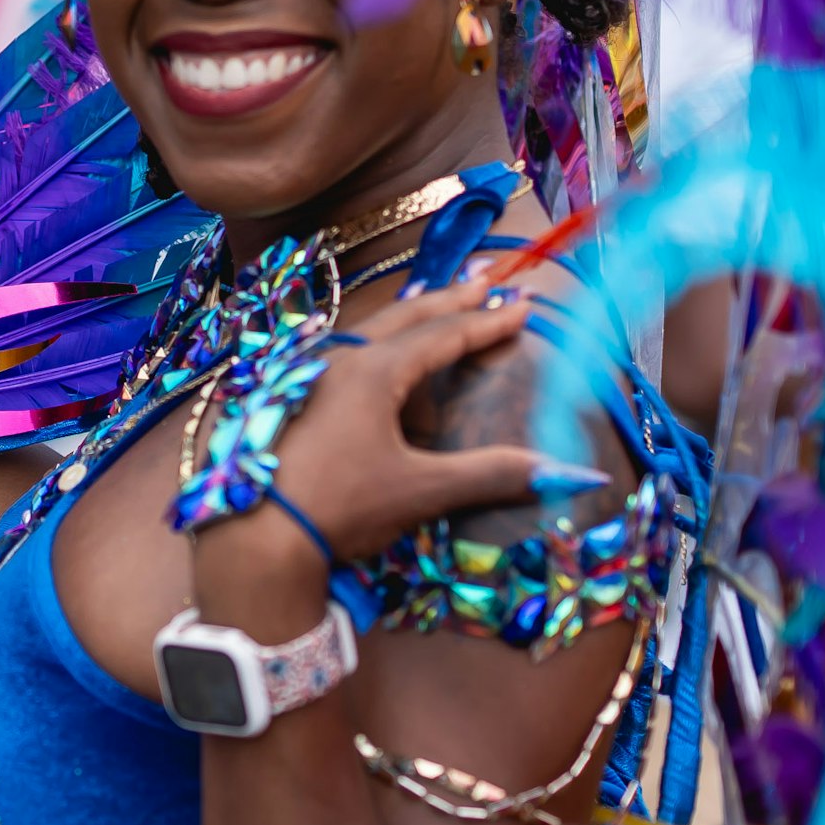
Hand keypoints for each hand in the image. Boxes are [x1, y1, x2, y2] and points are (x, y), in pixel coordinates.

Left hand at [254, 273, 589, 566]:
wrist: (251, 540)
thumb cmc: (338, 510)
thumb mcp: (421, 492)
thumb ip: (494, 476)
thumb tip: (573, 475)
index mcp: (372, 371)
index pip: (444, 336)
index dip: (487, 322)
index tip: (522, 306)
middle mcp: (334, 359)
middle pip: (401, 318)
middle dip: (446, 301)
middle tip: (482, 284)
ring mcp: (299, 375)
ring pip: (362, 333)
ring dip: (402, 319)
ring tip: (429, 306)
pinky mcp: (276, 398)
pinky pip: (334, 354)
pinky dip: (366, 345)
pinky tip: (367, 358)